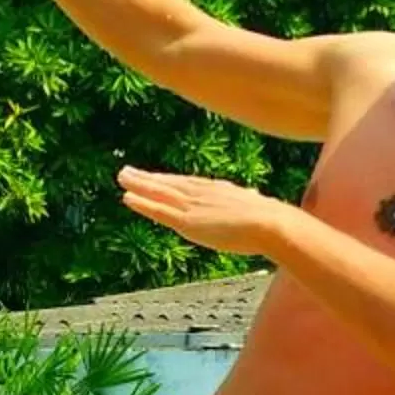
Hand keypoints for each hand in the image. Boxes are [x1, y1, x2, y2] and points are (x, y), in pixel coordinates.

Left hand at [117, 168, 288, 256]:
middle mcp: (203, 193)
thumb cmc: (272, 220)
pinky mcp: (187, 220)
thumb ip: (250, 201)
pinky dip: (143, 203)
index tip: (157, 177)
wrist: (271, 224)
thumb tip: (254, 195)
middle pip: (171, 183)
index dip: (171, 181)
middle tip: (128, 171)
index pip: (189, 184)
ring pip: (161, 192)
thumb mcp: (258, 206)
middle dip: (149, 178)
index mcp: (219, 190)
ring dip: (140, 184)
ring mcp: (193, 206)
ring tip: (122, 176)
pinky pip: (159, 210)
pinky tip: (126, 198)